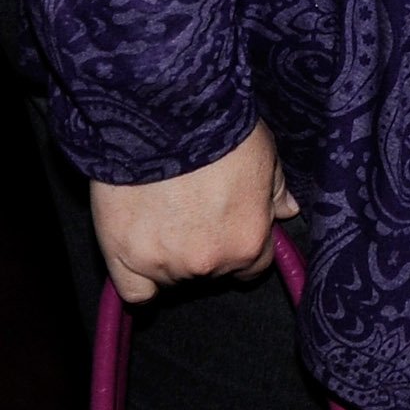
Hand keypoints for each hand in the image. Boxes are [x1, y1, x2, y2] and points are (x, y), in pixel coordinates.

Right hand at [90, 121, 297, 303]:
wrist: (164, 119)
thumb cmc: (221, 133)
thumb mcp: (265, 156)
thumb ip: (276, 191)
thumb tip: (286, 211)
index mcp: (248, 242)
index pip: (253, 267)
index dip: (243, 245)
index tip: (231, 227)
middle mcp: (207, 263)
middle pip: (211, 271)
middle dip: (206, 247)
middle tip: (194, 212)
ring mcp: (163, 264)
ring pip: (172, 276)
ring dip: (172, 256)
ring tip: (166, 216)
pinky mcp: (123, 257)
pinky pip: (135, 291)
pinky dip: (140, 278)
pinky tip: (143, 254)